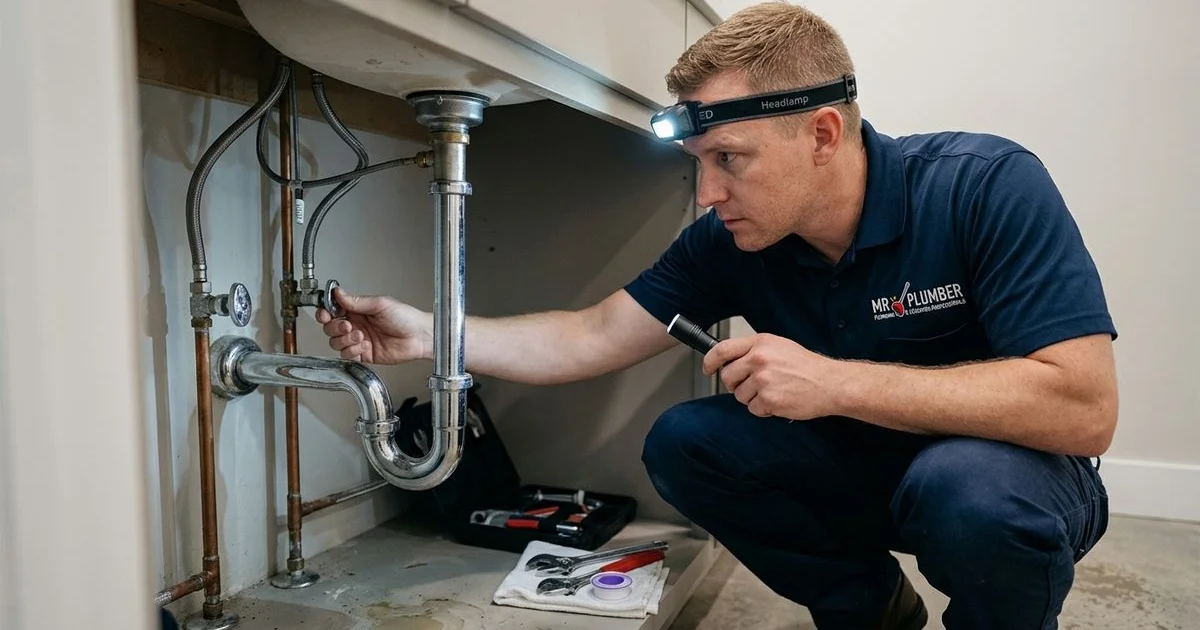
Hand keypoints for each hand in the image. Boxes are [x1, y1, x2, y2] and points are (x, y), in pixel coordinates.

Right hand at [315, 288, 431, 363]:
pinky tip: (365, 345)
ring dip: (345, 340)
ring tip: (361, 336)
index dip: (325, 313)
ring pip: (336, 343)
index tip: (325, 314)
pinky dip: (352, 350)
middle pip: (330, 328)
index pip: (333, 311)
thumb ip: (357, 301)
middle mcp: (356, 325)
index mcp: (358, 310)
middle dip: (335, 328)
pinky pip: (347, 355)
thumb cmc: (407, 318)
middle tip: (349, 326)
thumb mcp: (380, 304)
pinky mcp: (364, 354)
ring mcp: (359, 340)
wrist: (420, 337)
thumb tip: (338, 293)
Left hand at [702, 333, 843, 419]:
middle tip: (752, 385)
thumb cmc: (807, 366)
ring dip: (752, 398)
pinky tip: (778, 400)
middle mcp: (759, 359)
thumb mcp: (779, 346)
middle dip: (735, 384)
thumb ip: (754, 350)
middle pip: (727, 376)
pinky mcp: (769, 399)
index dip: (709, 361)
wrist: (830, 383)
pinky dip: (763, 409)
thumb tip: (730, 360)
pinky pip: (753, 409)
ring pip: (739, 395)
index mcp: (760, 343)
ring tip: (773, 391)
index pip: (722, 349)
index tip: (708, 368)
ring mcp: (763, 380)